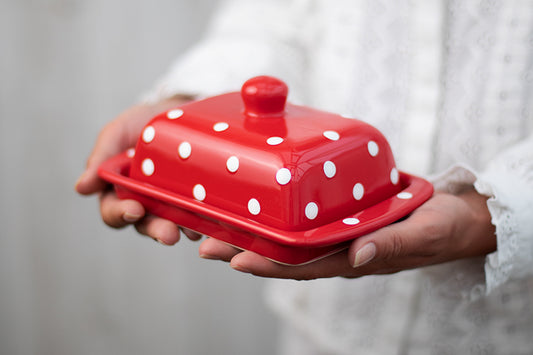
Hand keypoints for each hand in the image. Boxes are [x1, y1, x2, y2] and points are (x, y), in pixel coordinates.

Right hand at [75, 95, 201, 243]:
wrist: (179, 110)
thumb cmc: (142, 123)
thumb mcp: (119, 131)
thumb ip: (101, 155)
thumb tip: (81, 188)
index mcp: (119, 191)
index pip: (113, 212)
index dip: (121, 214)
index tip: (134, 210)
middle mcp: (144, 203)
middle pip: (145, 225)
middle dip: (156, 230)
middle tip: (168, 234)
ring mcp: (171, 204)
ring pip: (173, 224)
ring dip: (181, 229)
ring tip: (192, 230)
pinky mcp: (195, 202)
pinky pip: (199, 216)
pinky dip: (204, 220)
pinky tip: (212, 220)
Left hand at [199, 188, 495, 278]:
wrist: (454, 217)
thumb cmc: (442, 227)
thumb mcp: (426, 234)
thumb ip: (395, 244)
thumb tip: (360, 255)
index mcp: (355, 258)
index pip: (306, 266)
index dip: (270, 265)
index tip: (236, 260)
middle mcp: (339, 249)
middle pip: (286, 254)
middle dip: (246, 250)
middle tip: (206, 242)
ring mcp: (337, 234)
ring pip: (288, 237)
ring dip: (254, 233)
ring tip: (216, 223)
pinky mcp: (339, 215)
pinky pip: (304, 218)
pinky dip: (278, 215)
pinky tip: (257, 204)